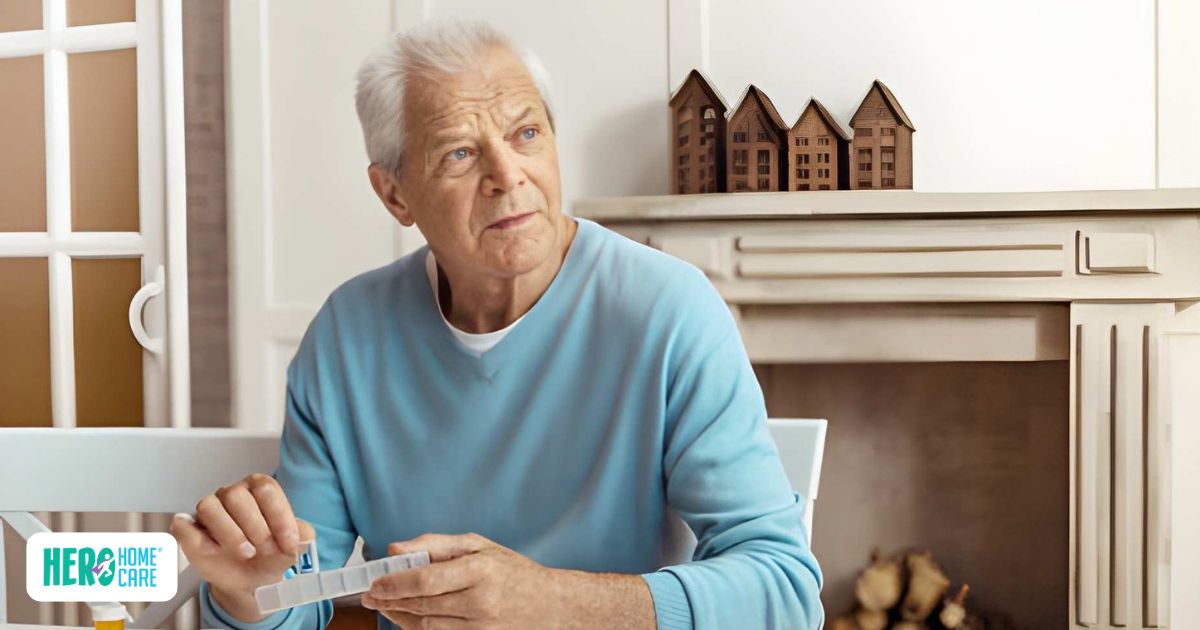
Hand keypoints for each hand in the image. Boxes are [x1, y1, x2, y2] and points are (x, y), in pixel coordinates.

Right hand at [169, 473, 315, 621]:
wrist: (251, 580)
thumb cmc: (271, 555)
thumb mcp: (294, 546)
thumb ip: (303, 536)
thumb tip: (303, 537)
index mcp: (259, 489)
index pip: (266, 489)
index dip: (279, 517)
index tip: (289, 543)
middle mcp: (232, 493)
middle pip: (237, 496)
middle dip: (256, 527)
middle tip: (267, 550)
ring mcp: (209, 510)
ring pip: (209, 507)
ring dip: (230, 532)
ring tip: (246, 552)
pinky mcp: (190, 530)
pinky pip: (183, 525)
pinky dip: (196, 537)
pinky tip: (214, 551)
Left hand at [361, 533, 563, 628]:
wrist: (550, 605)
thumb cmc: (513, 572)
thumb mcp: (478, 546)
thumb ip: (436, 544)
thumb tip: (396, 549)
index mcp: (479, 569)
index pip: (426, 580)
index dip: (395, 583)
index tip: (376, 582)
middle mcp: (480, 601)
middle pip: (422, 604)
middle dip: (390, 600)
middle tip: (370, 594)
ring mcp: (480, 626)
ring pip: (426, 625)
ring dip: (399, 615)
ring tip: (383, 605)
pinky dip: (417, 627)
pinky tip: (406, 617)